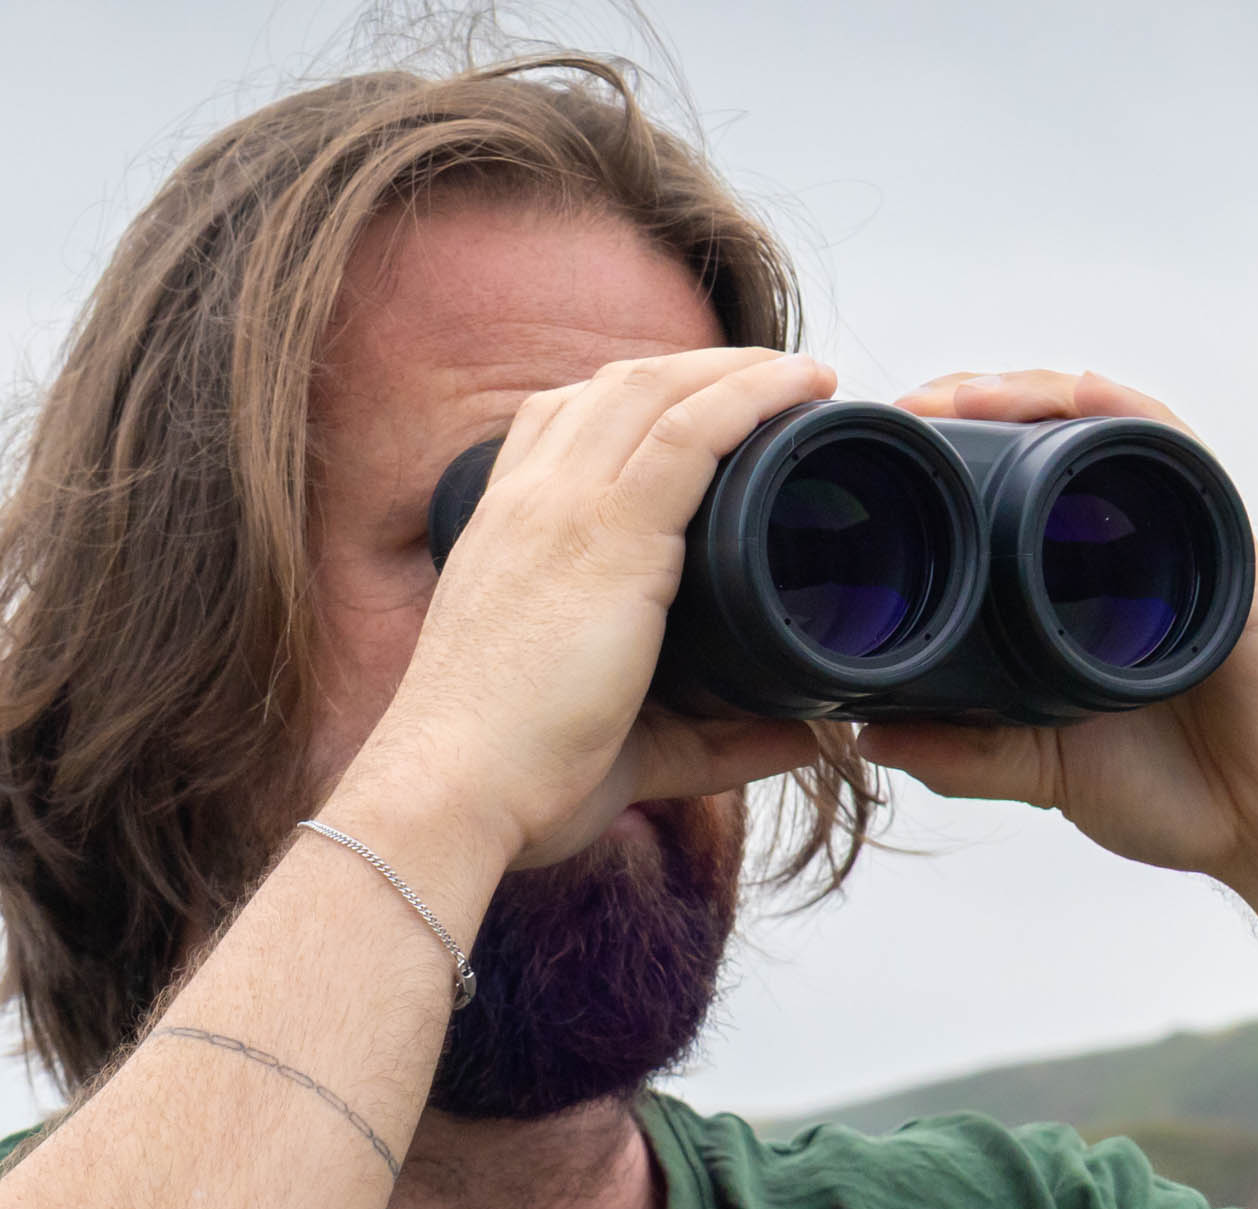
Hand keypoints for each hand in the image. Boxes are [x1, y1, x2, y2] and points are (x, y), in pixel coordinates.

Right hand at [339, 347, 840, 870]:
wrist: (451, 791)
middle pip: (618, 386)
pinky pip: (691, 433)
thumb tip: (805, 737)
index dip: (638, 397)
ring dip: (738, 369)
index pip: (562, 420)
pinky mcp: (609, 536)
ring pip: (659, 391)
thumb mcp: (625, 738)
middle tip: (776, 379)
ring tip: (806, 374)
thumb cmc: (517, 776)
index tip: (703, 404)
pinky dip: (752, 397)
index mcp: (506, 531)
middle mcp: (528, 501)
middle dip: (701, 368)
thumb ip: (714, 736)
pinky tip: (802, 385)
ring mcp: (563, 507)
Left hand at [857, 371, 1257, 894]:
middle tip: (899, 414)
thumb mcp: (1042, 770)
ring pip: (1100, 430)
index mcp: (1078, 587)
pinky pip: (1178, 455)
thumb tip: (865, 735)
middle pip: (1045, 441)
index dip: (944, 463)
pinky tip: (1077, 395)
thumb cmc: (1177, 794)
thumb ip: (962, 755)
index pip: (1007, 492)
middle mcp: (1129, 546)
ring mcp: (1179, 538)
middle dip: (969, 409)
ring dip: (1026, 397)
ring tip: (956, 397)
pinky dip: (1126, 416)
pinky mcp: (1227, 547)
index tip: (876, 459)